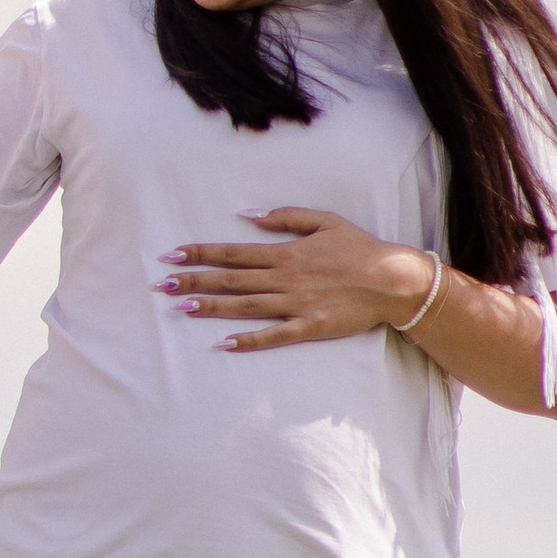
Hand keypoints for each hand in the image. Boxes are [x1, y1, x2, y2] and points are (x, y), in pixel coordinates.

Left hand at [162, 208, 435, 352]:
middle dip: (194, 281)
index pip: (234, 252)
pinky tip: (223, 344)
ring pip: (245, 306)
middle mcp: (286, 278)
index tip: (172, 255)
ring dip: (211, 308)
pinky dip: (248, 340)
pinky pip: (274, 336)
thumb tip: (249, 212)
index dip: (201, 253)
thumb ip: (285, 216)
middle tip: (162, 284)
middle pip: (231, 280)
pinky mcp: (309, 327)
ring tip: (180, 308)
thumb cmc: (360, 248)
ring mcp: (296, 304)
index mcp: (286, 252)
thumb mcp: (325, 220)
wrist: (394, 280)